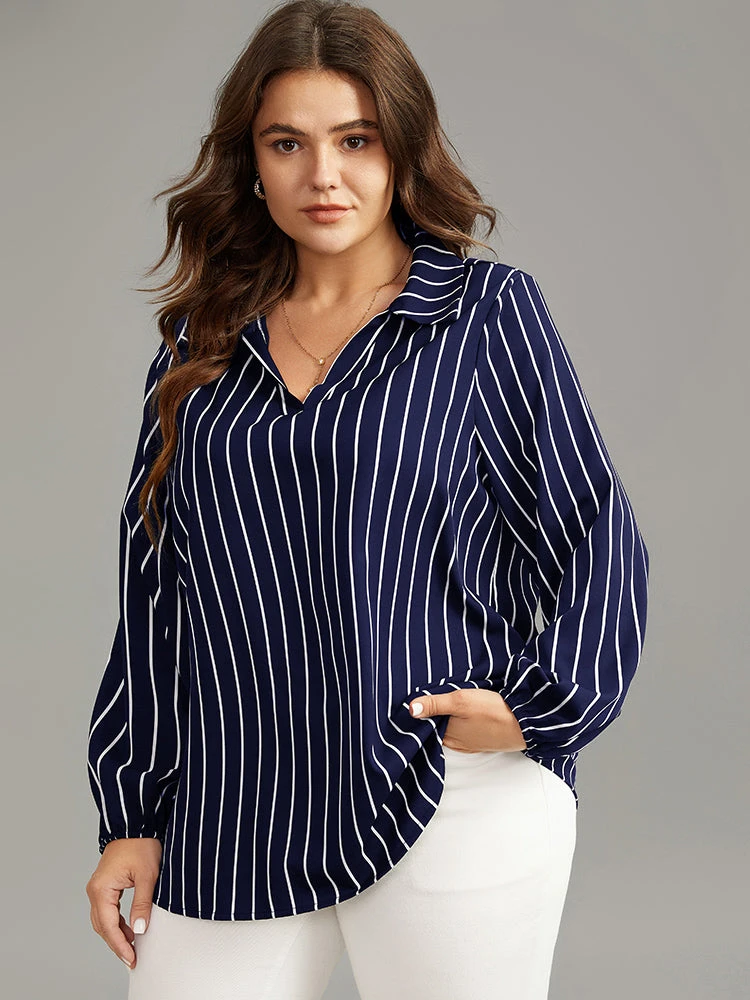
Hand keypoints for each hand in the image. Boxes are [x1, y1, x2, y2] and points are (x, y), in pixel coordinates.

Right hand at [86, 837, 161, 969]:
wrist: (136, 824)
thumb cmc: (141, 845)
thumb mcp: (146, 876)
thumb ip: (142, 904)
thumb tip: (140, 930)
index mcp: (101, 889)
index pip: (108, 926)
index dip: (120, 945)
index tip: (130, 958)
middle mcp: (95, 890)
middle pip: (102, 926)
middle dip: (116, 944)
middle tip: (132, 958)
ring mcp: (98, 887)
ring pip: (103, 920)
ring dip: (116, 934)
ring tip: (132, 947)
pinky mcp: (105, 884)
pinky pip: (106, 910)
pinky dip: (116, 923)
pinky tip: (129, 929)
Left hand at [409, 688, 527, 752]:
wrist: (525, 724)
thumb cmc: (493, 712)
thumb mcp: (460, 701)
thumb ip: (435, 704)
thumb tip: (410, 709)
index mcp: (447, 735)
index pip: (426, 724)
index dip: (421, 712)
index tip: (416, 698)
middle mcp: (456, 742)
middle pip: (437, 726)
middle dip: (433, 714)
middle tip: (430, 695)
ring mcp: (470, 742)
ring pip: (451, 728)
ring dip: (448, 717)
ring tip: (446, 700)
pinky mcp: (482, 739)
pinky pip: (464, 730)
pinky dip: (461, 721)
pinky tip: (464, 711)